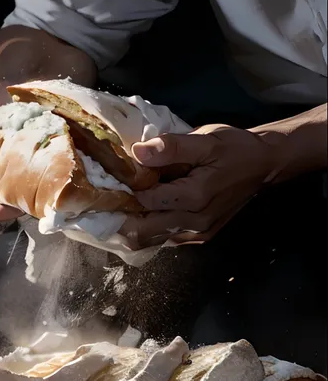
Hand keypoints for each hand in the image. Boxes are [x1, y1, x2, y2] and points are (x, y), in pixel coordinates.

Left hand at [124, 124, 281, 246]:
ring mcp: (198, 234)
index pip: (145, 201)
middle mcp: (195, 223)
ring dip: (136, 223)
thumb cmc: (235, 149)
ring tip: (129, 201)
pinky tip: (149, 209)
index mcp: (194, 198)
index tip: (122, 175)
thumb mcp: (205, 140)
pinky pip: (165, 239)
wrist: (263, 166)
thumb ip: (171, 148)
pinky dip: (152, 228)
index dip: (129, 188)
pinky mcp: (200, 237)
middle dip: (125, 213)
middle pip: (143, 229)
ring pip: (152, 238)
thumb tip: (137, 152)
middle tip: (116, 194)